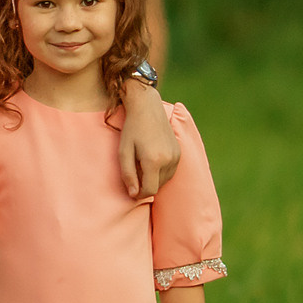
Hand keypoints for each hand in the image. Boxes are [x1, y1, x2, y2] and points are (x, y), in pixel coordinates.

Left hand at [118, 84, 181, 198]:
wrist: (147, 108)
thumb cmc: (132, 129)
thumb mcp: (124, 152)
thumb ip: (128, 175)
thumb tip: (133, 194)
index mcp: (153, 161)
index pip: (150, 190)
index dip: (139, 193)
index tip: (131, 187)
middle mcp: (168, 160)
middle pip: (158, 187)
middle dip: (146, 185)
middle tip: (134, 171)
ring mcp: (176, 156)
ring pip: (165, 180)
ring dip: (154, 179)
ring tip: (142, 164)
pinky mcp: (179, 152)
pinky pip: (171, 171)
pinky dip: (161, 172)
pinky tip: (151, 160)